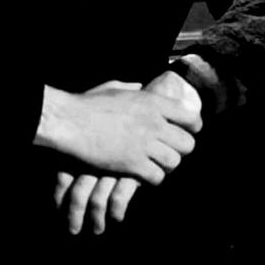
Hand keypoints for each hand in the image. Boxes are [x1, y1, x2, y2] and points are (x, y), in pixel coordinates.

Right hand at [36, 80, 200, 181]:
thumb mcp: (114, 88)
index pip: (190, 116)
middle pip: (187, 143)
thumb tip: (141, 87)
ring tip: (156, 164)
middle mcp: (154, 123)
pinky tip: (142, 173)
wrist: (70, 121)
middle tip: (170, 150)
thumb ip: (132, 88)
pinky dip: (152, 177)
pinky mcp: (133, 164)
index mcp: (151, 102)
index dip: (193, 126)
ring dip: (167, 165)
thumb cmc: (88, 104)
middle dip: (181, 149)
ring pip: (175, 162)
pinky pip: (157, 177)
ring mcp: (145, 144)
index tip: (190, 131)